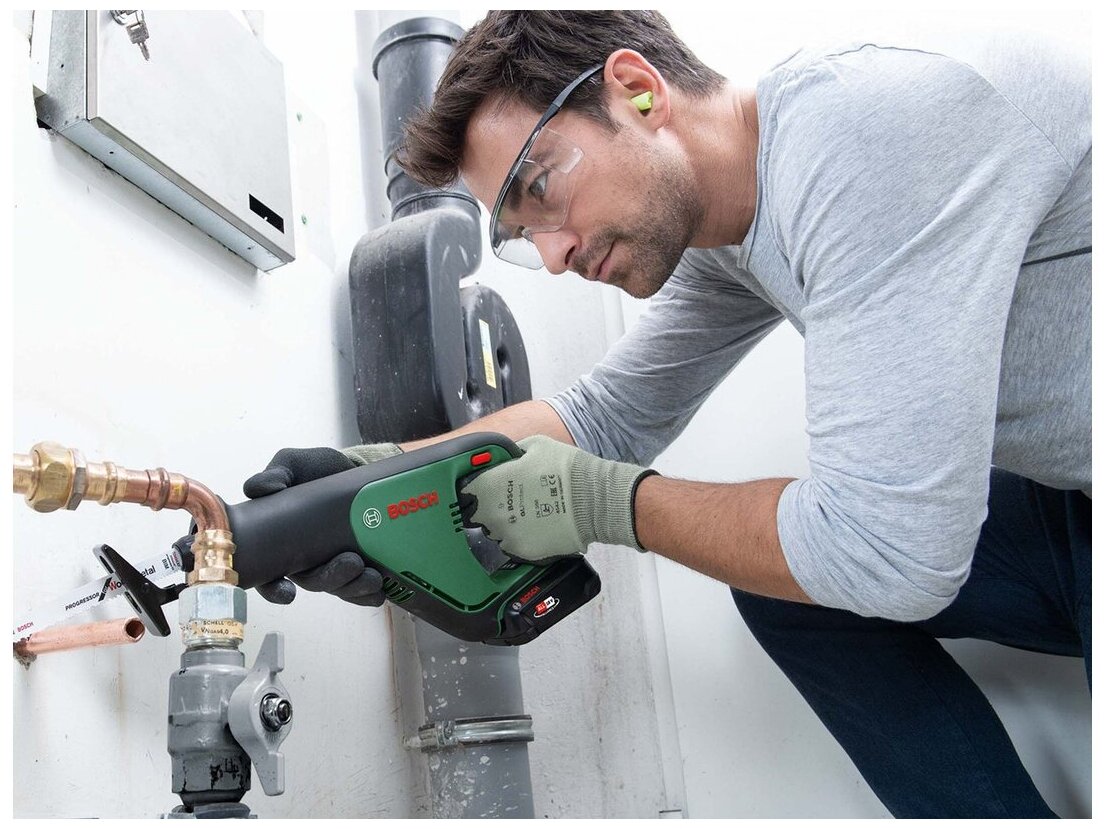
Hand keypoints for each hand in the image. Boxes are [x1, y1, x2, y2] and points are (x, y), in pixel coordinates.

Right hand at [243, 443, 400, 604]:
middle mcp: (302, 559)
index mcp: (278, 541)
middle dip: (331, 579)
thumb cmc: (314, 470)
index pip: (267, 575)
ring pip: (339, 586)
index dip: (274, 589)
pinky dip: (370, 593)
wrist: (353, 468)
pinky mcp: (356, 564)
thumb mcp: (291, 464)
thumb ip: (273, 475)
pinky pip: (360, 588)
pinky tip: (381, 590)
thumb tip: (259, 489)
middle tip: (352, 563)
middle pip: (312, 582)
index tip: (287, 592)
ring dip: (355, 586)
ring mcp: (331, 563)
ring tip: (371, 576)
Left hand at [460, 435, 656, 563]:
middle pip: (478, 516)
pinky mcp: (523, 553)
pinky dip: (520, 540)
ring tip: (525, 516)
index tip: (480, 490)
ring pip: (495, 533)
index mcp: (490, 486)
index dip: (472, 491)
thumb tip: (503, 458)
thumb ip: (511, 453)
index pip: (465, 493)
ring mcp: (507, 537)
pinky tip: (535, 529)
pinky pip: (513, 547)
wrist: (594, 499)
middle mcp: (492, 514)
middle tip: (507, 502)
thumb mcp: (535, 445)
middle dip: (488, 509)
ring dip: (504, 526)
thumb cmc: (565, 468)